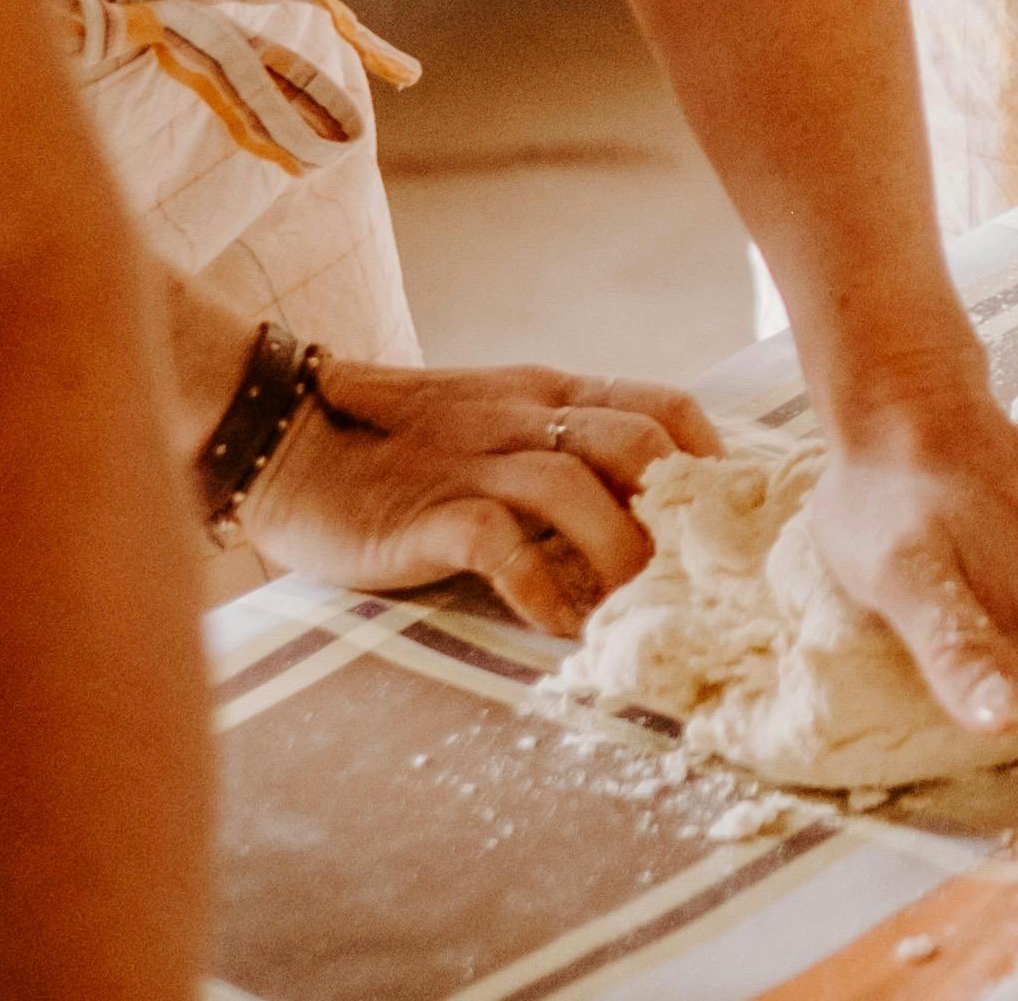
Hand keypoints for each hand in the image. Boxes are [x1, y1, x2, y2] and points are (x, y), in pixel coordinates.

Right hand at [247, 353, 714, 639]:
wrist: (286, 442)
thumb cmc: (397, 446)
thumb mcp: (495, 425)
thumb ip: (559, 448)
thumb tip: (644, 502)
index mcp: (549, 392)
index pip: (662, 406)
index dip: (711, 461)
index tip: (732, 522)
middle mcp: (523, 415)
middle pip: (637, 442)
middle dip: (678, 512)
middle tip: (696, 578)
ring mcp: (475, 459)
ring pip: (578, 488)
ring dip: (620, 553)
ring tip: (636, 611)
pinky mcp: (428, 510)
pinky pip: (501, 543)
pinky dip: (541, 586)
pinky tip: (558, 627)